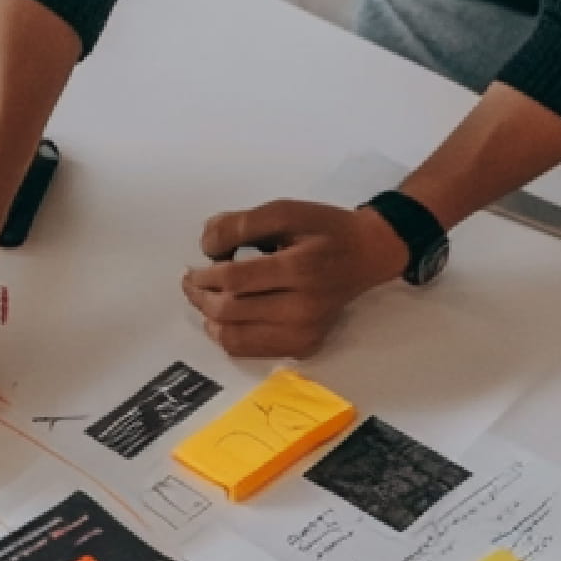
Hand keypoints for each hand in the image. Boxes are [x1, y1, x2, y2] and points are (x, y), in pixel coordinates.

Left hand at [180, 201, 406, 359]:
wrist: (367, 254)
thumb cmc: (325, 230)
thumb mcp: (285, 210)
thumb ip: (241, 223)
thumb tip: (207, 247)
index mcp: (300, 270)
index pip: (234, 280)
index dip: (205, 274)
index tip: (196, 266)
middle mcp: (303, 309)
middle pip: (229, 310)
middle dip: (201, 296)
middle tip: (193, 282)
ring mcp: (304, 333)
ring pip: (233, 337)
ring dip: (209, 318)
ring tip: (205, 299)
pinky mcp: (304, 347)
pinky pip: (250, 350)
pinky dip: (228, 335)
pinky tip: (224, 318)